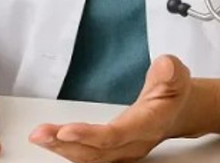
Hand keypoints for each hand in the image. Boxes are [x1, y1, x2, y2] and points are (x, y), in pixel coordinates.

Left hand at [29, 55, 191, 162]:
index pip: (117, 135)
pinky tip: (50, 140)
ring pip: (89, 157)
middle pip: (97, 152)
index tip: (66, 130)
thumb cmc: (173, 92)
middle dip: (65, 145)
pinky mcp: (112, 150)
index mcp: (147, 125)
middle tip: (39, 134)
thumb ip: (170, 72)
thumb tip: (164, 65)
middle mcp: (133, 143)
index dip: (91, 135)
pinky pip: (87, 155)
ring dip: (61, 148)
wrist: (180, 111)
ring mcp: (122, 150)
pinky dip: (66, 149)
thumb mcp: (176, 75)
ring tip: (39, 136)